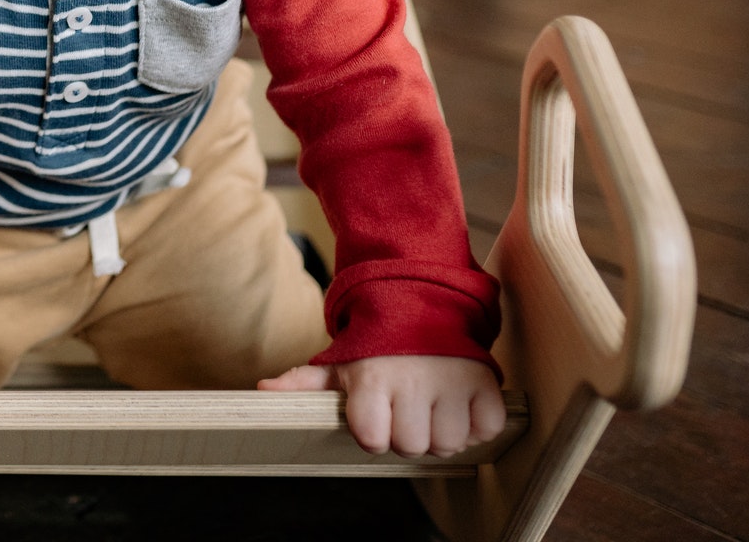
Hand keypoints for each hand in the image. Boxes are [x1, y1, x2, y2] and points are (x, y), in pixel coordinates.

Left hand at [258, 355, 505, 456]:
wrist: (424, 302)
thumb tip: (263, 389)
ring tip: (432, 405)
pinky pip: (486, 428)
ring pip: (448, 443)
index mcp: (373, 378)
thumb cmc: (377, 343)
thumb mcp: (339, 360)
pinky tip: (459, 404)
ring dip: (442, 432)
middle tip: (405, 409)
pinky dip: (477, 424)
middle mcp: (413, 381)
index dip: (372, 433)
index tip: (374, 416)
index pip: (371, 438)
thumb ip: (303, 381)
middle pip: (410, 446)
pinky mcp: (486, 381)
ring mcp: (452, 382)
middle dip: (407, 434)